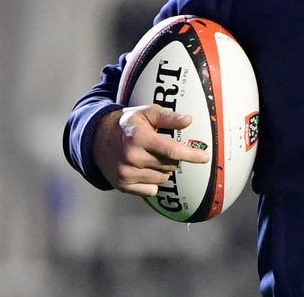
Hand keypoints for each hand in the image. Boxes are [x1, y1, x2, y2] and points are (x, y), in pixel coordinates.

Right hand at [93, 105, 209, 196]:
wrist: (98, 140)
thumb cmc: (128, 125)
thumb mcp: (146, 113)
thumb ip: (168, 117)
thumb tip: (188, 120)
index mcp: (139, 138)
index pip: (171, 150)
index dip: (191, 155)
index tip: (205, 158)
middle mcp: (132, 157)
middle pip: (169, 165)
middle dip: (172, 158)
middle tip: (162, 148)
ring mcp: (126, 173)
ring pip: (162, 178)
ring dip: (164, 170)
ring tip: (151, 157)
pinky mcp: (123, 185)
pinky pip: (151, 190)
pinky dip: (153, 182)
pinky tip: (145, 169)